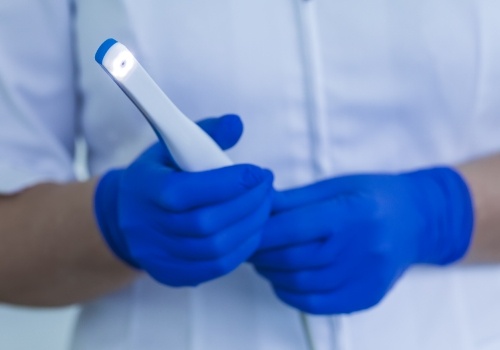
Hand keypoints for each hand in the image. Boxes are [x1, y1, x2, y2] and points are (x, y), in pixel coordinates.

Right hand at [94, 114, 273, 286]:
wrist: (126, 216)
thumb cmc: (158, 176)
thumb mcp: (172, 146)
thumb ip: (206, 133)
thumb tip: (236, 124)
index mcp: (144, 189)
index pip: (185, 192)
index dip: (227, 183)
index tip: (257, 172)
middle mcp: (146, 227)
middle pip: (205, 223)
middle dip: (247, 204)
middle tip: (267, 187)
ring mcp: (158, 255)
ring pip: (214, 249)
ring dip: (250, 227)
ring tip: (265, 206)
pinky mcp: (171, 274)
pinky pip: (215, 268)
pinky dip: (242, 249)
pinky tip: (253, 229)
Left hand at [251, 167, 472, 313]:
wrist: (417, 220)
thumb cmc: (373, 196)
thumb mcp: (335, 186)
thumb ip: (295, 200)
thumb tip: (257, 206)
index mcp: (351, 213)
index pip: (293, 228)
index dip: (261, 232)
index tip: (245, 230)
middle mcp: (360, 248)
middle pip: (293, 259)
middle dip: (261, 254)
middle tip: (248, 246)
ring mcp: (365, 277)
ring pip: (300, 284)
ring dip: (272, 274)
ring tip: (263, 261)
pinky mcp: (366, 297)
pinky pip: (317, 305)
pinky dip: (291, 294)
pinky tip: (283, 280)